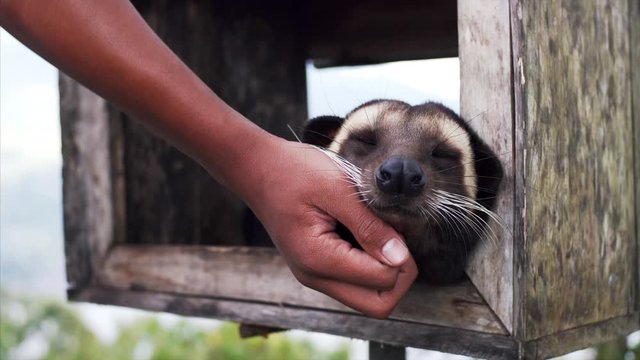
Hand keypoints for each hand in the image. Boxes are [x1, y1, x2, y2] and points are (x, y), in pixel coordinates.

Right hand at [241, 137, 417, 317]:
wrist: (256, 169)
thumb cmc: (293, 171)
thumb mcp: (336, 189)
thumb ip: (369, 225)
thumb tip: (400, 257)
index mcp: (319, 259)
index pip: (382, 282)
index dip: (402, 258)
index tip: (398, 227)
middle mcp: (315, 276)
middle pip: (377, 305)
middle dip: (399, 276)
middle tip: (397, 238)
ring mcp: (313, 275)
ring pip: (367, 297)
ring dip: (383, 270)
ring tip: (377, 231)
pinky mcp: (315, 267)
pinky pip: (352, 281)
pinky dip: (367, 264)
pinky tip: (363, 232)